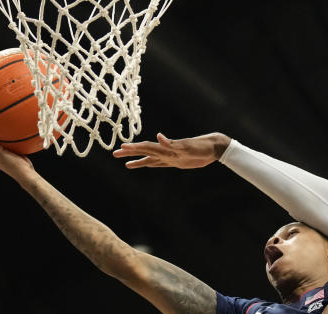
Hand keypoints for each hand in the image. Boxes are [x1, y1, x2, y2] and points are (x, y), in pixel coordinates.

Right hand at [112, 132, 230, 168]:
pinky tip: (145, 164)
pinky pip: (160, 163)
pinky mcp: (176, 161)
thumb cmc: (201, 147)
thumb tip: (158, 136)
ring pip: (150, 158)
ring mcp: (170, 156)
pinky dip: (151, 163)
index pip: (147, 147)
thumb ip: (172, 143)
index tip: (122, 147)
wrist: (213, 148)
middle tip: (115, 153)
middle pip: (145, 152)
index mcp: (167, 148)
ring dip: (138, 161)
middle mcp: (166, 152)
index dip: (134, 148)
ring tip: (126, 163)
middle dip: (130, 153)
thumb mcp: (187, 146)